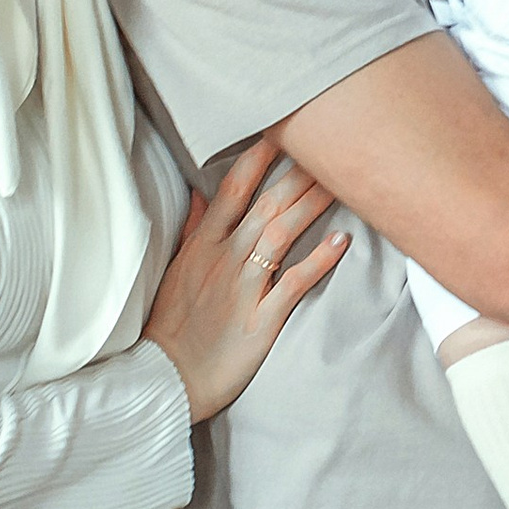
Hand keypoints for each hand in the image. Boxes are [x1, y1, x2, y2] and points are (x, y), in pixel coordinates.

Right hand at [143, 137, 346, 422]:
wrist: (164, 379)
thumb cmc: (173, 324)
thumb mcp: (177, 270)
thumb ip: (193, 228)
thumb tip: (200, 191)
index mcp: (203, 245)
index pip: (234, 190)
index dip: (259, 158)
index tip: (282, 129)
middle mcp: (224, 260)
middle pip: (267, 205)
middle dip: (299, 173)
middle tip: (332, 145)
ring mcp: (242, 289)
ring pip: (281, 235)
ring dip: (313, 206)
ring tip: (343, 182)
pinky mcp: (259, 321)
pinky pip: (293, 284)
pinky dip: (318, 261)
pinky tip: (342, 241)